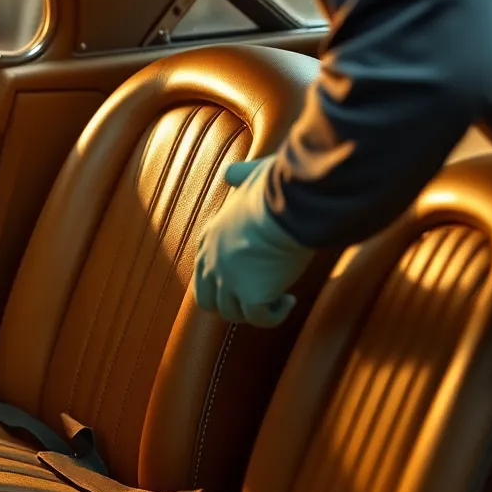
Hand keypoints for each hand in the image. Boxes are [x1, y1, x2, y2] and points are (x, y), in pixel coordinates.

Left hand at [193, 154, 314, 327]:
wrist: (288, 205)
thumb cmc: (274, 187)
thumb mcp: (248, 177)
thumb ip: (239, 176)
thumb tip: (233, 172)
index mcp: (208, 238)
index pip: (202, 272)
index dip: (221, 282)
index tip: (247, 278)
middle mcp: (211, 262)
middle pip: (207, 301)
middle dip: (230, 305)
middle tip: (257, 300)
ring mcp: (228, 281)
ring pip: (234, 313)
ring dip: (255, 311)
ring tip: (279, 298)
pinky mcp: (250, 296)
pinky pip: (259, 320)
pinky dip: (274, 316)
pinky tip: (289, 301)